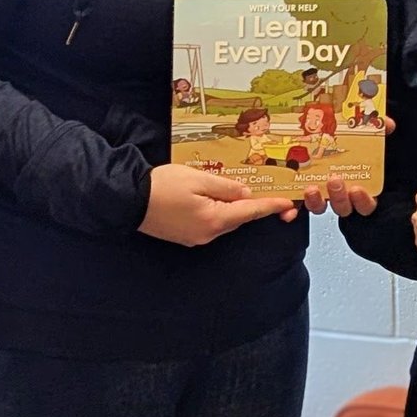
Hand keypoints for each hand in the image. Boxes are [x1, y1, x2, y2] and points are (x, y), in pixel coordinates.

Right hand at [141, 164, 295, 246]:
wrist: (127, 200)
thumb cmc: (161, 186)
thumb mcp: (198, 178)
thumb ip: (226, 187)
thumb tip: (245, 193)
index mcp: (214, 219)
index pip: (251, 212)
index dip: (271, 206)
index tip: (289, 204)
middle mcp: (207, 234)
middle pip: (238, 218)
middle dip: (252, 206)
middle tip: (267, 191)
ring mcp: (195, 237)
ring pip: (224, 221)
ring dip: (233, 208)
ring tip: (237, 190)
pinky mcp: (185, 236)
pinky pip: (210, 223)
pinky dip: (217, 212)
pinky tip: (214, 199)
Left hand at [298, 113, 395, 216]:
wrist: (317, 127)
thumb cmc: (347, 138)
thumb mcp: (365, 132)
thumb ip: (378, 128)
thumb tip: (387, 123)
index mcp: (359, 184)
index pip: (365, 203)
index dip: (362, 200)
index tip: (357, 189)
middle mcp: (339, 192)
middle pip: (343, 207)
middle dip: (338, 197)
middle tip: (335, 180)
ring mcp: (319, 192)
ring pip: (320, 208)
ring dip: (316, 202)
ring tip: (312, 188)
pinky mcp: (299, 191)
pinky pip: (297, 204)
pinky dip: (293, 206)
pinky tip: (291, 201)